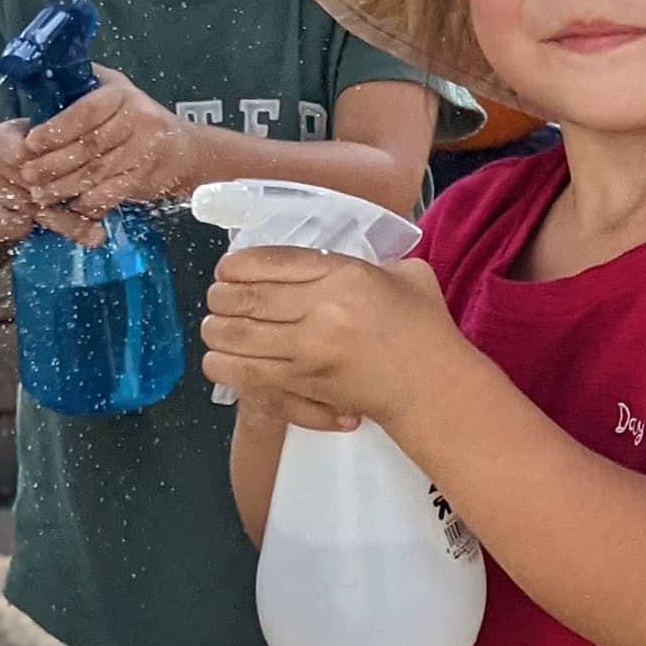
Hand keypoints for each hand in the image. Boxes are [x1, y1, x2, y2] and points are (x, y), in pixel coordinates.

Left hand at [18, 66, 187, 217]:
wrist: (186, 150)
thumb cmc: (142, 118)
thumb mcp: (120, 90)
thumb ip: (88, 84)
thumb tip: (48, 76)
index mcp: (122, 96)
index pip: (84, 112)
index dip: (55, 129)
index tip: (31, 142)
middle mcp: (136, 120)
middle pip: (87, 146)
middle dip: (53, 163)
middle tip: (28, 173)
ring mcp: (143, 150)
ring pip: (96, 171)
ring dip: (64, 186)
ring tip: (40, 192)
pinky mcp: (146, 176)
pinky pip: (112, 192)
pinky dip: (89, 201)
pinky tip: (71, 204)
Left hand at [201, 248, 472, 433]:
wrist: (432, 385)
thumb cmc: (424, 326)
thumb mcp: (405, 272)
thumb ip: (367, 260)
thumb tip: (331, 260)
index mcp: (344, 274)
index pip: (271, 261)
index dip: (237, 264)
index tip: (228, 269)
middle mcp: (321, 309)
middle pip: (246, 297)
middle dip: (220, 296)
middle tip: (216, 297)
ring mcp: (309, 350)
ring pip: (238, 336)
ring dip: (215, 330)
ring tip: (213, 326)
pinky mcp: (304, 384)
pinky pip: (248, 374)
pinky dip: (223, 366)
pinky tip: (218, 359)